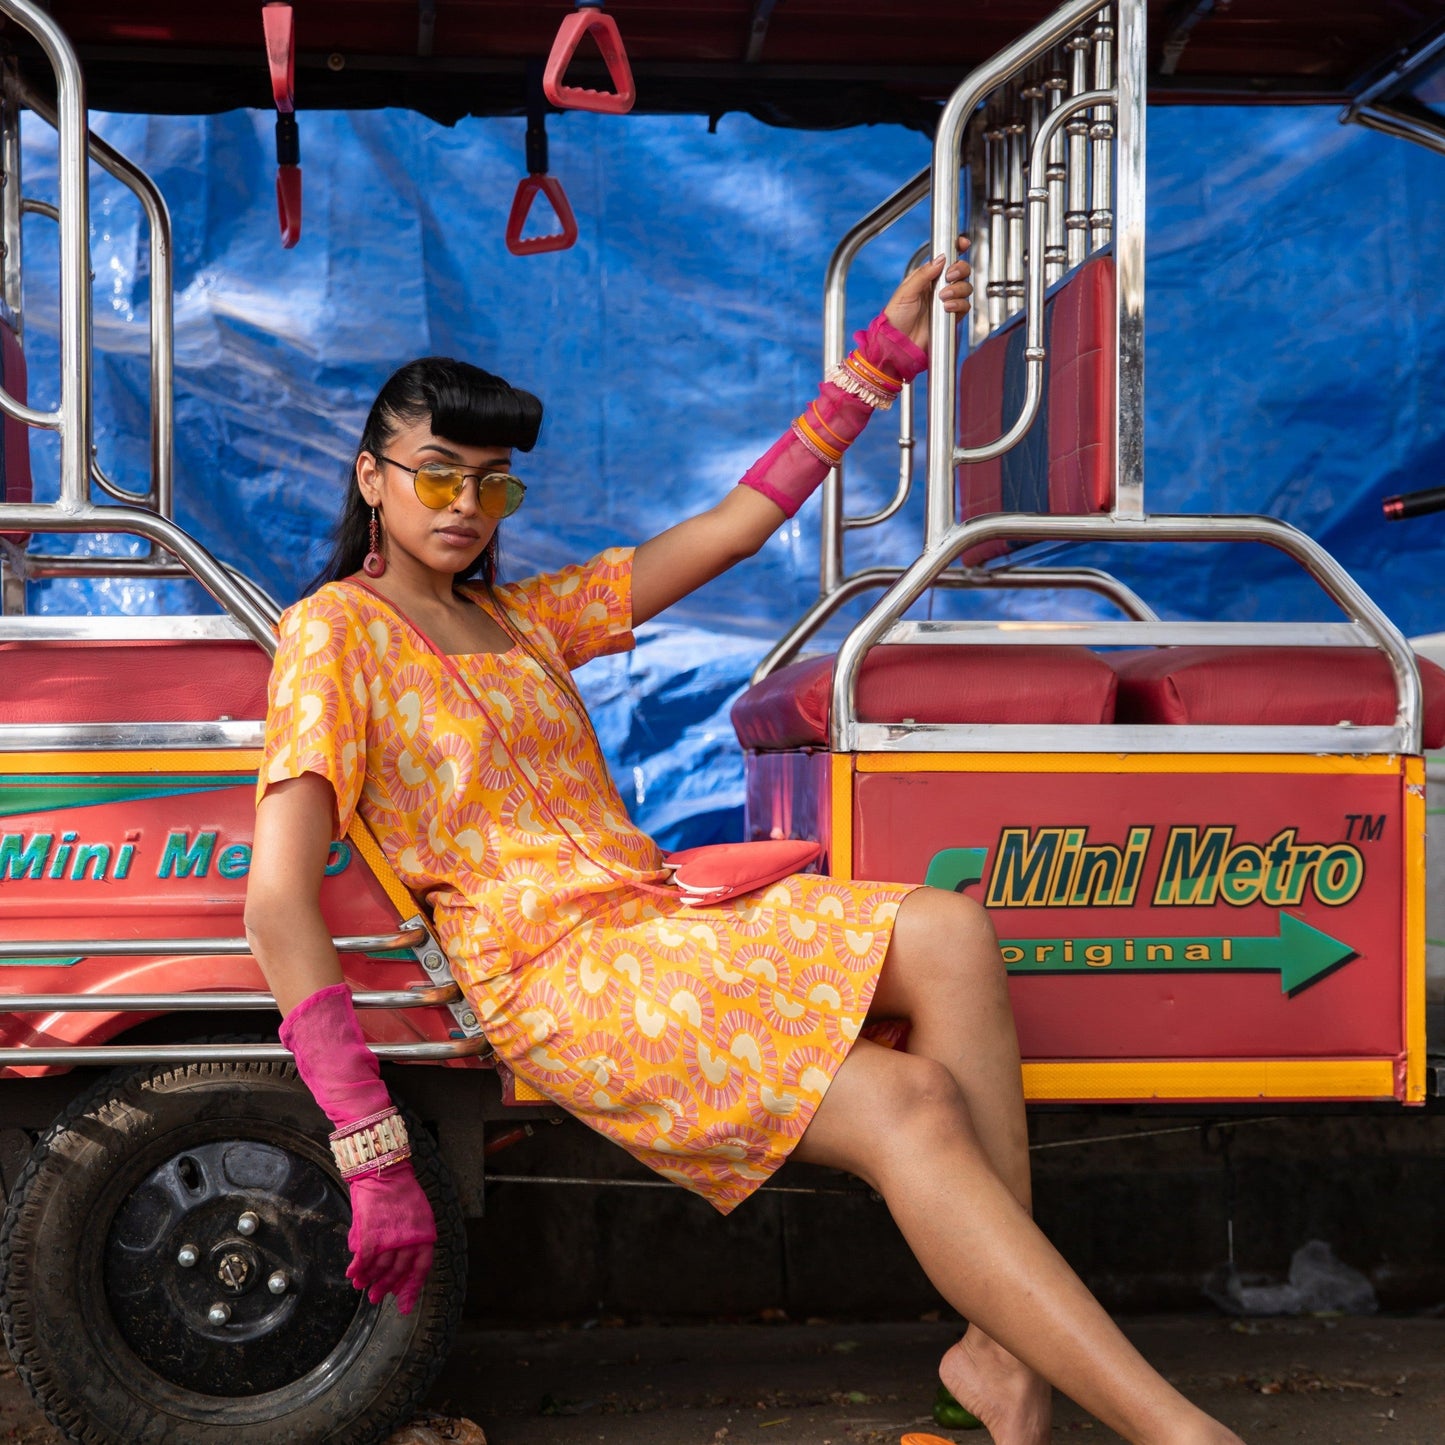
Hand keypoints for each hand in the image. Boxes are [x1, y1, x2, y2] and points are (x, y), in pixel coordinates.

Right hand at [345, 1163, 437, 1314]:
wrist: (385, 1173)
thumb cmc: (402, 1193)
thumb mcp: (416, 1217)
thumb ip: (409, 1241)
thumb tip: (397, 1265)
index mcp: (424, 1235)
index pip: (420, 1269)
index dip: (410, 1289)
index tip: (403, 1306)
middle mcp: (410, 1240)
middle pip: (397, 1271)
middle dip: (385, 1287)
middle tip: (375, 1298)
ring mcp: (390, 1238)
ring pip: (380, 1267)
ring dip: (369, 1279)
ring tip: (361, 1286)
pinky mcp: (372, 1234)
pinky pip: (364, 1259)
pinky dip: (357, 1269)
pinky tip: (351, 1275)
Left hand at [883, 235, 971, 355]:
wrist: (899, 342)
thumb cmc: (896, 317)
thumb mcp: (905, 291)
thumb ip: (924, 274)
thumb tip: (940, 259)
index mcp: (927, 276)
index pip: (945, 258)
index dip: (956, 249)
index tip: (962, 243)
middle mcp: (939, 287)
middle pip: (961, 270)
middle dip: (960, 269)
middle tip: (949, 276)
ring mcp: (947, 301)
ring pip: (965, 287)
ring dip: (957, 289)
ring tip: (943, 297)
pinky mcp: (951, 316)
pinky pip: (964, 305)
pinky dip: (958, 304)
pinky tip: (946, 308)